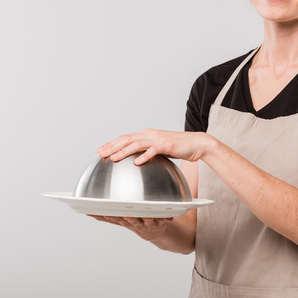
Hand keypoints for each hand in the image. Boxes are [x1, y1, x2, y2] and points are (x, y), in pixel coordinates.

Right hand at [87, 215, 172, 241]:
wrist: (156, 233)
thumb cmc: (137, 223)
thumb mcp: (121, 221)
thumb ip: (107, 217)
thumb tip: (89, 212)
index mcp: (126, 221)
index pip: (116, 219)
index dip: (109, 217)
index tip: (102, 212)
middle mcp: (136, 223)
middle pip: (131, 221)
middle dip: (128, 219)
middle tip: (126, 215)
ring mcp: (148, 223)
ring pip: (147, 221)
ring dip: (147, 219)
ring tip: (147, 216)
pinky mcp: (160, 222)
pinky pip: (163, 219)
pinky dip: (165, 218)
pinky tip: (168, 216)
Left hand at [97, 128, 213, 164]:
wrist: (197, 143)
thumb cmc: (179, 147)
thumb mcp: (160, 148)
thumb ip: (148, 151)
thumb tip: (136, 160)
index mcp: (147, 134)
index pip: (126, 137)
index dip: (112, 143)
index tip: (101, 150)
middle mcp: (150, 134)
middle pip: (127, 139)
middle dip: (112, 146)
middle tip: (100, 153)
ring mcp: (158, 139)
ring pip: (137, 144)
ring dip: (124, 151)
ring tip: (113, 158)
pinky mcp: (168, 145)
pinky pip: (153, 150)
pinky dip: (144, 156)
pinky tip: (136, 162)